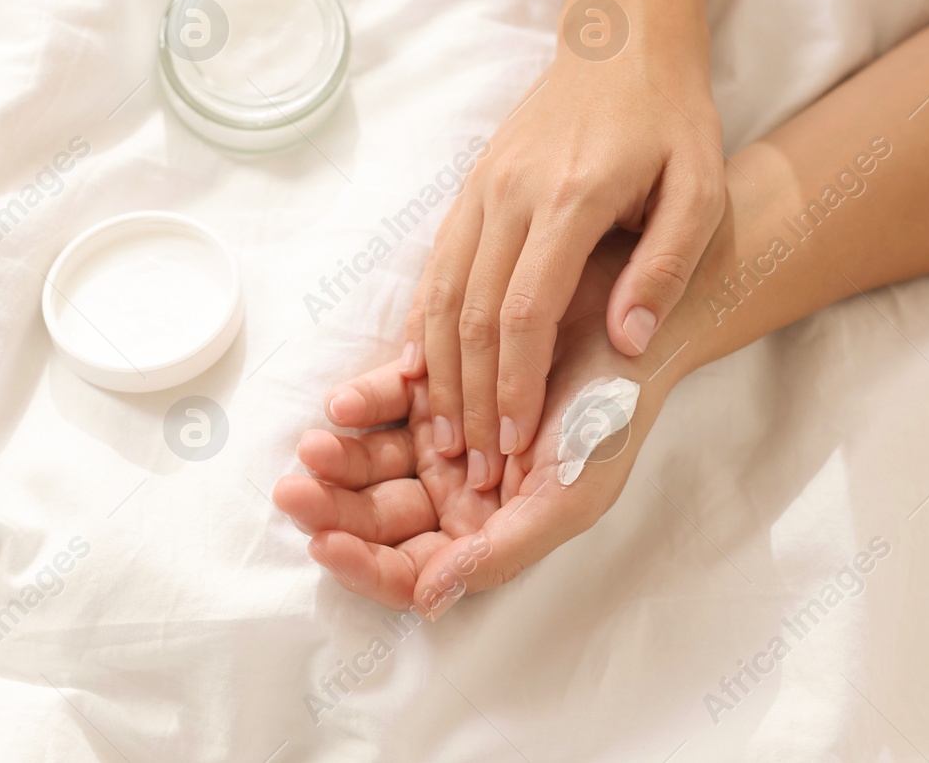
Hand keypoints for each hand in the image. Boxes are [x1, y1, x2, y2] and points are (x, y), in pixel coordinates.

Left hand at [280, 233, 667, 615]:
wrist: (631, 329)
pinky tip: (346, 404)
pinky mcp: (437, 383)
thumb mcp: (570, 495)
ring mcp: (443, 437)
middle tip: (296, 492)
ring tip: (316, 444)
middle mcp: (458, 493)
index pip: (412, 569)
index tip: (326, 546)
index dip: (366, 566)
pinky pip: (387, 401)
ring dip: (341, 459)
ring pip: (372, 462)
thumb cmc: (612, 419)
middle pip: (379, 518)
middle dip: (334, 511)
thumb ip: (501, 551)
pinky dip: (364, 403)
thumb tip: (427, 599)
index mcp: (488, 532)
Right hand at [398, 2, 722, 493]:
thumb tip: (626, 343)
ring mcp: (481, 190)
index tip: (517, 445)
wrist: (621, 41)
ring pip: (441, 295)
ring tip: (442, 437)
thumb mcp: (700, 190)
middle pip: (473, 314)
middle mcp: (510, 196)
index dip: (516, 385)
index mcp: (569, 199)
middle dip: (471, 398)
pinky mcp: (470, 190)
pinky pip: (434, 269)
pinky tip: (417, 374)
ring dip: (438, 372)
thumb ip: (664, 267)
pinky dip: (423, 327)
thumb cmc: (671, 120)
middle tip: (475, 466)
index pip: (525, 310)